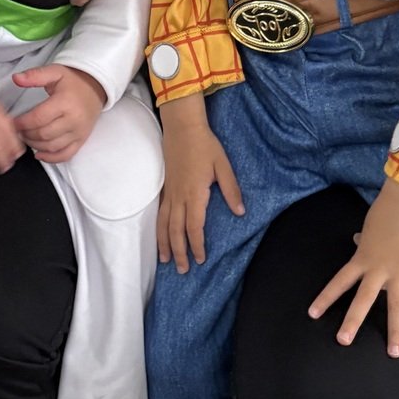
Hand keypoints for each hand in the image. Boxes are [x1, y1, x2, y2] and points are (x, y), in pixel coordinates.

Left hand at [13, 64, 106, 162]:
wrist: (96, 88)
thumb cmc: (73, 80)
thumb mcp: (55, 71)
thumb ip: (35, 75)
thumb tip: (16, 78)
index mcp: (65, 102)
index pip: (38, 118)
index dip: (22, 123)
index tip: (14, 122)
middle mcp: (73, 120)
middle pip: (44, 134)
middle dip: (27, 134)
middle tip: (18, 130)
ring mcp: (79, 132)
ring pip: (52, 146)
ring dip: (35, 145)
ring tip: (26, 138)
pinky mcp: (82, 140)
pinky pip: (66, 155)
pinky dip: (51, 158)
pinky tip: (39, 154)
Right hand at [157, 96, 243, 271]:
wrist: (182, 128)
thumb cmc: (205, 145)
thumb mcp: (223, 166)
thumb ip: (231, 189)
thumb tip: (240, 211)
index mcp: (194, 194)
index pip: (194, 227)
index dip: (197, 245)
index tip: (201, 259)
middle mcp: (179, 197)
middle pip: (175, 231)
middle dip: (178, 252)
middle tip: (182, 270)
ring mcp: (169, 193)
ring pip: (163, 224)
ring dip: (164, 244)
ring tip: (165, 260)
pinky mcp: (164, 188)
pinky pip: (159, 214)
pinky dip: (158, 229)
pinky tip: (159, 236)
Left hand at [307, 179, 398, 355]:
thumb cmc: (385, 211)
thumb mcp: (368, 229)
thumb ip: (363, 243)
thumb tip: (357, 244)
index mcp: (362, 259)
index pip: (339, 282)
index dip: (326, 298)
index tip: (312, 313)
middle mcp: (378, 270)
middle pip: (362, 300)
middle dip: (352, 321)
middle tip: (342, 341)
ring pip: (395, 307)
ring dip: (393, 331)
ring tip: (393, 353)